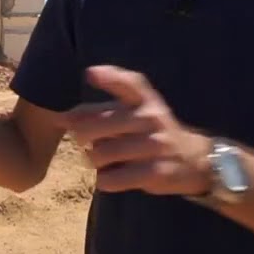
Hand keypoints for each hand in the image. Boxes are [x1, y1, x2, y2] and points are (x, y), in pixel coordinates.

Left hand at [61, 65, 213, 195]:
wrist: (193, 159)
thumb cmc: (150, 132)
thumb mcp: (133, 114)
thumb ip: (98, 112)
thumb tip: (61, 117)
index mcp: (146, 101)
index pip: (130, 83)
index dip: (110, 77)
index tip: (91, 74)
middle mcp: (152, 119)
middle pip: (99, 125)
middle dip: (81, 136)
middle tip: (84, 141)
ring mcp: (155, 146)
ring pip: (100, 154)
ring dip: (93, 160)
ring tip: (102, 160)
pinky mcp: (155, 172)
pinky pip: (111, 179)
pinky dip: (104, 180)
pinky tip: (112, 176)